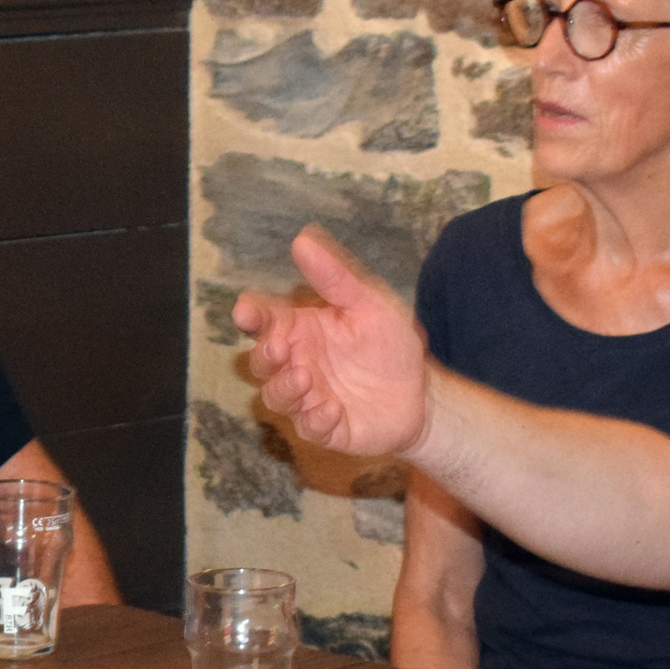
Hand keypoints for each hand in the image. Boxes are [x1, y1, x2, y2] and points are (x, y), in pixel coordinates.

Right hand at [233, 228, 431, 457]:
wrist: (423, 393)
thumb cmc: (390, 344)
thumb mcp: (368, 303)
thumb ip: (335, 277)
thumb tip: (302, 240)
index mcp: (301, 329)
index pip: (263, 320)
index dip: (250, 315)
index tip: (246, 312)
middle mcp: (297, 363)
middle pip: (261, 360)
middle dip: (264, 354)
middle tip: (281, 347)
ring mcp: (309, 398)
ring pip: (276, 396)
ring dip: (284, 388)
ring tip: (305, 377)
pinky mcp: (326, 428)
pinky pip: (308, 428)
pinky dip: (314, 419)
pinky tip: (332, 409)